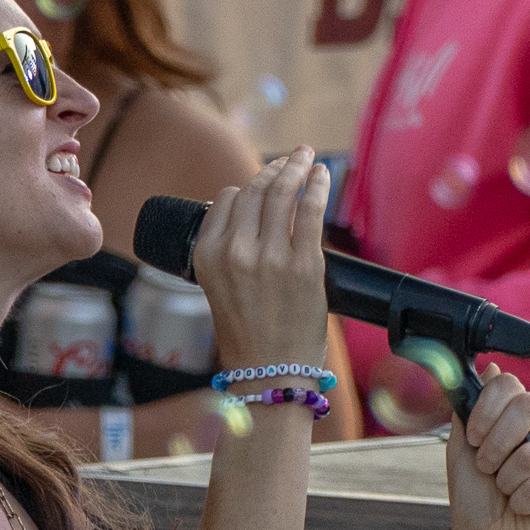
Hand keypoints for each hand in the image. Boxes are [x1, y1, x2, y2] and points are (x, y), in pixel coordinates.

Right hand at [191, 147, 330, 371]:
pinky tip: (322, 174)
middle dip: (275, 169)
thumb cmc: (248, 336)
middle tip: (292, 158)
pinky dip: (318, 185)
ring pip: (282, 193)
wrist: (269, 372)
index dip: (248, 188)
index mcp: (207, 257)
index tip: (264, 182)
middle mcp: (235, 252)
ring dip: (296, 167)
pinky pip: (311, 211)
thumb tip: (258, 216)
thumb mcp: (221, 288)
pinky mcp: (304, 265)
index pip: (227, 201)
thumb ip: (232, 251)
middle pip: (255, 191)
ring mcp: (270, 257)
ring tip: (306, 157)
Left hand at [443, 366, 529, 529]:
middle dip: (498, 441)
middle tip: (486, 467)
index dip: (488, 408)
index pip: (511, 385)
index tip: (473, 436)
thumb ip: (471, 409)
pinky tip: (523, 507)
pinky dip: (526, 498)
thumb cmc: (474, 498)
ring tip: (505, 493)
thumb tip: (490, 368)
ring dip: (508, 478)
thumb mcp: (461, 450)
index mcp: (515, 420)